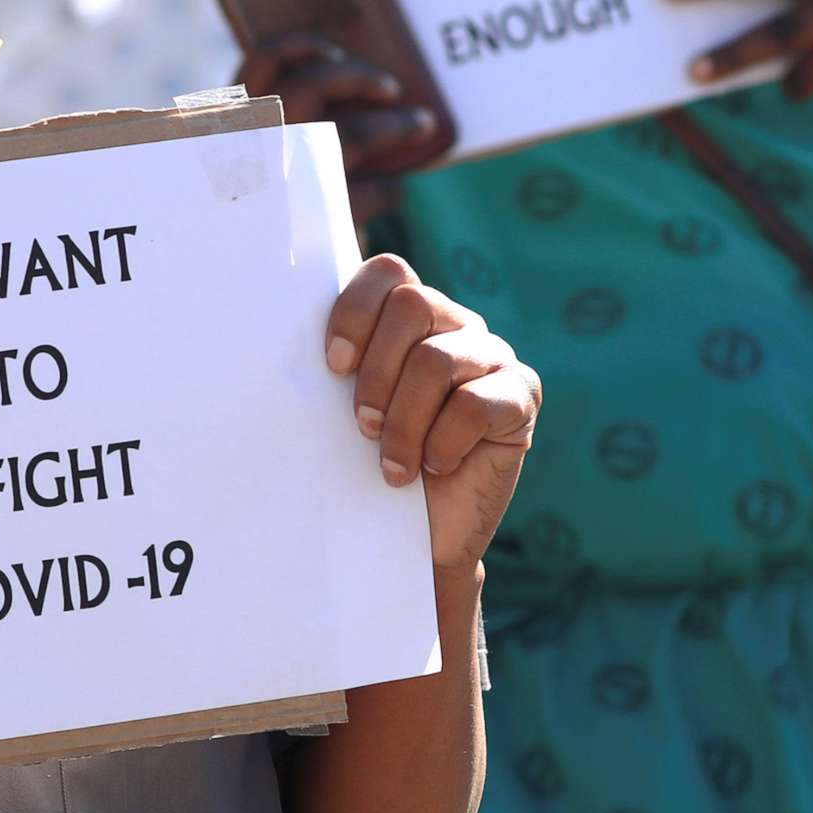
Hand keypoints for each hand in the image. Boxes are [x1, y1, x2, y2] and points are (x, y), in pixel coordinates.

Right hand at [238, 32, 439, 221]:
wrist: (251, 304)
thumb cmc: (259, 230)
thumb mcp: (256, 174)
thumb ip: (279, 134)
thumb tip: (336, 83)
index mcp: (234, 128)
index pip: (264, 61)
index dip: (303, 46)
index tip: (333, 50)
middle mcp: (257, 147)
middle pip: (318, 84)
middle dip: (361, 79)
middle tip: (392, 90)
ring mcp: (290, 183)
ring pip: (357, 134)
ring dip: (397, 125)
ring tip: (420, 126)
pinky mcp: (323, 223)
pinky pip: (377, 190)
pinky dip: (390, 189)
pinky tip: (392, 195)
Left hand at [325, 256, 539, 572]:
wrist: (421, 539)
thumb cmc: (372, 469)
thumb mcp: (347, 411)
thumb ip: (339, 369)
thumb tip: (291, 344)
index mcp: (412, 318)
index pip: (389, 272)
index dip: (356, 311)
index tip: (333, 366)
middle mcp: (457, 325)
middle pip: (413, 305)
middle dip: (377, 371)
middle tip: (362, 426)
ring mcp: (494, 357)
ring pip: (438, 359)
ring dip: (404, 421)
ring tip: (393, 466)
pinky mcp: (520, 397)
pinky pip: (475, 404)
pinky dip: (443, 443)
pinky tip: (435, 466)